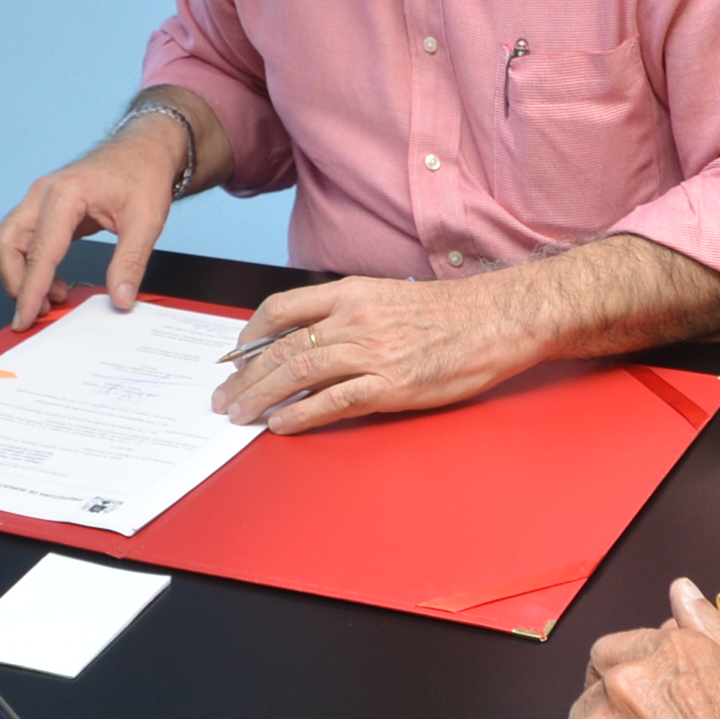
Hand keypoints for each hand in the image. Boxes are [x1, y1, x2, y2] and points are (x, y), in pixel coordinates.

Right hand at [0, 112, 191, 327]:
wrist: (145, 149)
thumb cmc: (144, 174)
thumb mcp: (147, 221)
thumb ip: (130, 263)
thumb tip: (120, 298)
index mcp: (66, 194)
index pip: (39, 252)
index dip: (30, 290)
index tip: (24, 318)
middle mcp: (43, 194)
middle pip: (6, 245)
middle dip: (17, 283)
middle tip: (43, 310)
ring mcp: (40, 200)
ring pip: (7, 243)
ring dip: (21, 275)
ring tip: (54, 297)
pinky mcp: (44, 208)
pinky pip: (21, 241)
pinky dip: (30, 265)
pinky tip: (55, 282)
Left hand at [212, 273, 538, 432]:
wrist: (495, 319)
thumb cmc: (450, 313)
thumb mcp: (388, 296)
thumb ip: (348, 313)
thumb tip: (312, 339)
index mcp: (351, 293)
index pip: (281, 308)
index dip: (249, 333)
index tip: (235, 354)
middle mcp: (353, 319)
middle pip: (281, 348)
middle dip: (243, 376)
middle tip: (224, 397)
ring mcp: (370, 352)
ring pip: (297, 374)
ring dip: (260, 397)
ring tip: (240, 415)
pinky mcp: (389, 385)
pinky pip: (332, 402)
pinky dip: (300, 415)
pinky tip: (281, 424)